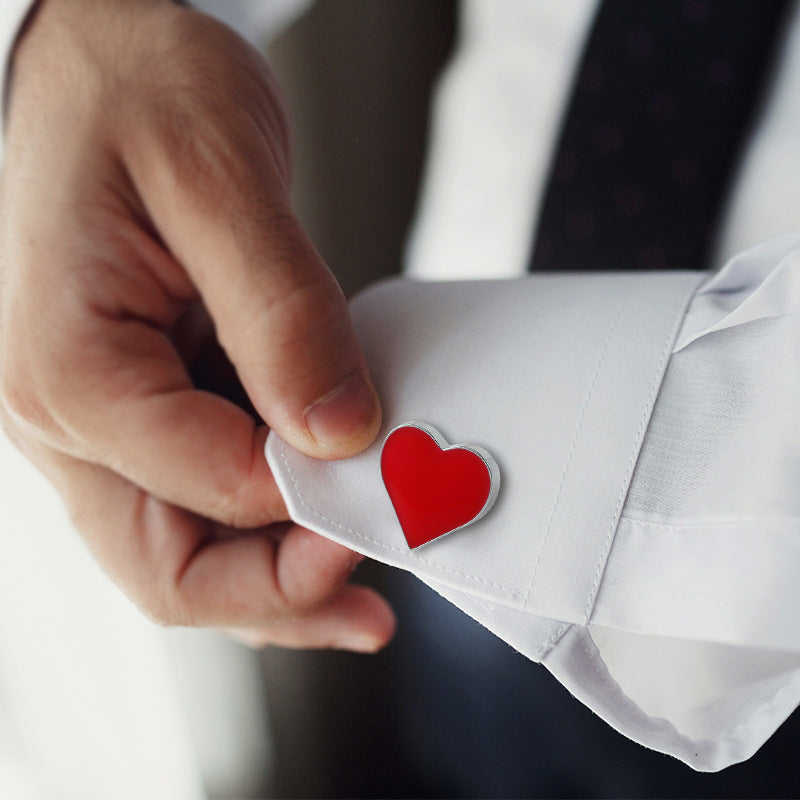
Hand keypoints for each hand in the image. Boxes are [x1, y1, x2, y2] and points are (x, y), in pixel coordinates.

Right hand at [0, 0, 394, 650]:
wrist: (108, 59)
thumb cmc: (140, 93)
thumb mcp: (220, 179)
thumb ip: (281, 315)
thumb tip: (337, 432)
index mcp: (66, 370)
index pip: (202, 487)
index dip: (308, 511)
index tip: (396, 490)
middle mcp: (69, 418)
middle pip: (170, 569)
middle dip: (281, 595)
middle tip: (375, 607)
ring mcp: (106, 423)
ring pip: (186, 552)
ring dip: (278, 579)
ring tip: (367, 592)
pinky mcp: (148, 410)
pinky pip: (203, 502)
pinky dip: (269, 529)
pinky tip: (329, 525)